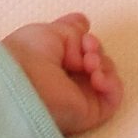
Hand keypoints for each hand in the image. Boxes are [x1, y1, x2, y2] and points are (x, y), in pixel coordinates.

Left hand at [2, 13, 122, 137]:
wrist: (24, 84)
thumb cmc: (28, 55)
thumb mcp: (50, 32)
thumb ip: (72, 29)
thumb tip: (84, 25)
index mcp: (53, 60)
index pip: (78, 48)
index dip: (85, 36)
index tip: (82, 31)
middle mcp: (67, 78)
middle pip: (96, 57)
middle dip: (95, 47)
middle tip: (87, 47)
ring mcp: (79, 95)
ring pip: (106, 74)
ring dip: (103, 62)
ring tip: (89, 63)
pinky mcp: (90, 112)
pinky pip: (113, 96)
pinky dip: (111, 82)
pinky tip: (96, 77)